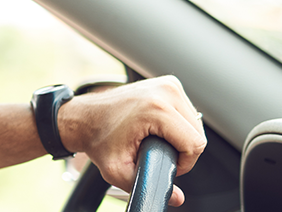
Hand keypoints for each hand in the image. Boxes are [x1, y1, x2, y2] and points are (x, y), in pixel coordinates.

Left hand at [57, 75, 205, 206]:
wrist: (83, 118)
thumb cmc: (97, 139)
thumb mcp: (117, 170)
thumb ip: (147, 185)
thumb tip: (177, 197)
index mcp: (156, 109)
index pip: (195, 144)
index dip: (184, 163)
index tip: (165, 164)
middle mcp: (165, 92)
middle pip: (198, 133)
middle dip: (182, 150)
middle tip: (156, 154)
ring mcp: (167, 84)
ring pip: (195, 122)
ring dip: (181, 137)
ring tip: (155, 141)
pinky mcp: (168, 83)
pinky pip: (186, 111)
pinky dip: (178, 124)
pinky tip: (158, 129)